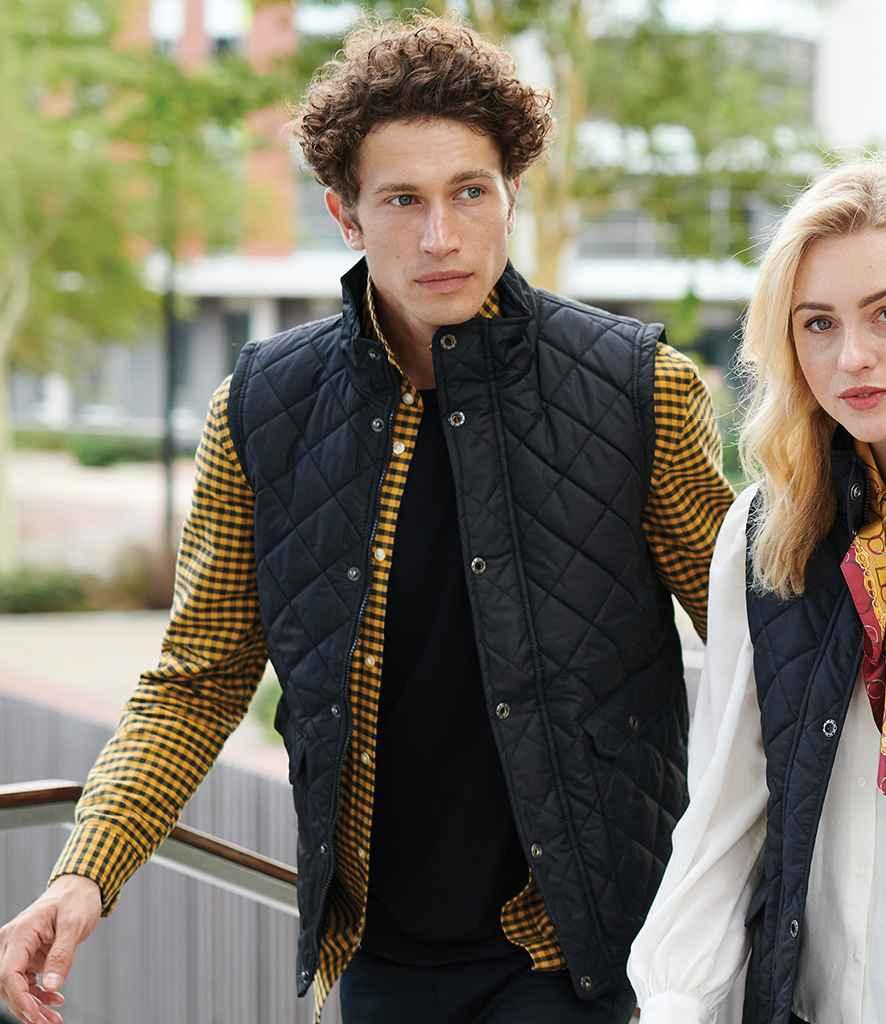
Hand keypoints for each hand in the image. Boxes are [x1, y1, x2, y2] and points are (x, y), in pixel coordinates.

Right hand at [0, 876, 101, 1023]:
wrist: (79, 889)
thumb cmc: (77, 901)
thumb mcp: (75, 924)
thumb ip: (62, 954)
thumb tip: (52, 986)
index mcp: (20, 932)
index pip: (8, 973)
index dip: (19, 999)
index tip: (36, 1016)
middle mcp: (12, 942)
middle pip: (8, 985)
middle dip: (27, 1007)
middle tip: (51, 1023)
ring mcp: (17, 950)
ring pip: (15, 987)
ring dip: (32, 1006)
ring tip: (54, 1019)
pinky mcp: (25, 956)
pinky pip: (24, 982)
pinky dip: (38, 996)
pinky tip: (55, 1002)